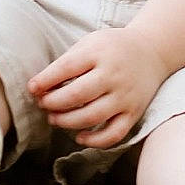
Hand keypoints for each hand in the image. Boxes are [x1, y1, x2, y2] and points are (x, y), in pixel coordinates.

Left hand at [28, 26, 168, 148]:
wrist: (152, 52)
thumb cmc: (113, 48)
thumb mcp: (90, 43)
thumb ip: (67, 62)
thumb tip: (39, 87)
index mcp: (100, 52)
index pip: (66, 68)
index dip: (45, 80)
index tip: (32, 88)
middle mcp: (114, 74)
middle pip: (78, 94)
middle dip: (53, 103)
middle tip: (43, 104)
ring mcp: (125, 96)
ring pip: (93, 116)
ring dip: (67, 121)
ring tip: (54, 118)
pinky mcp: (134, 113)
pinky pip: (114, 134)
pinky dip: (95, 141)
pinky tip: (79, 137)